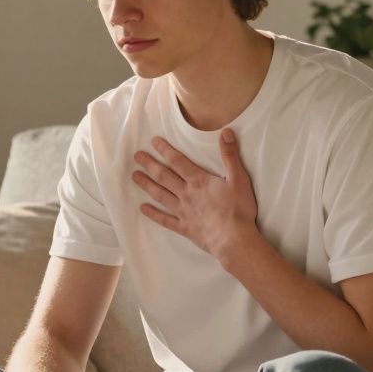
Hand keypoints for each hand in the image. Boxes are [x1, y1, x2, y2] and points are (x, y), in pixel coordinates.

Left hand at [131, 129, 258, 259]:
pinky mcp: (184, 228)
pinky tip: (143, 209)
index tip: (153, 142)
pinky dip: (153, 214)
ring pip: (161, 195)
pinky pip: (165, 220)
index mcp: (199, 181)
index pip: (178, 162)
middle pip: (164, 176)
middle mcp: (187, 194)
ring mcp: (183, 212)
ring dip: (146, 185)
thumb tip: (226, 132)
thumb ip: (230, 155)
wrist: (233, 239)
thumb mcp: (239, 179)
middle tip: (136, 156)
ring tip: (134, 176)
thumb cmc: (238, 209)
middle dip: (150, 165)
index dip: (165, 150)